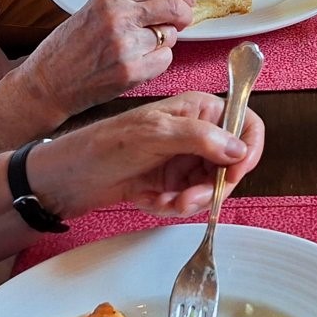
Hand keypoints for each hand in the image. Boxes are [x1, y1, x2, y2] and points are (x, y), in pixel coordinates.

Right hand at [17, 0, 195, 117]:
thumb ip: (127, 2)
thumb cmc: (68, 48)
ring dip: (165, 41)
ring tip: (142, 47)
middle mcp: (119, 17)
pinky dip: (158, 61)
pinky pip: (165, 60)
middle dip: (184, 14)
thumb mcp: (92, 10)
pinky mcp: (131, 71)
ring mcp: (126, 45)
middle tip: (183, 20)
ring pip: (170, 36)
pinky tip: (139, 62)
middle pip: (174, 7)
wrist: (47, 83)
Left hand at [39, 92, 264, 217]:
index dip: (248, 150)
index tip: (234, 175)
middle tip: (186, 199)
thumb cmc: (107, 144)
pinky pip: (188, 203)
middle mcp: (197, 132)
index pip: (245, 122)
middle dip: (210, 188)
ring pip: (210, 189)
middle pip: (231, 165)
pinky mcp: (171, 184)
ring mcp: (184, 159)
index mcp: (200, 109)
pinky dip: (170, 207)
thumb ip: (201, 138)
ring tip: (160, 202)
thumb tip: (239, 150)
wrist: (69, 176)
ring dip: (187, 202)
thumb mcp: (155, 134)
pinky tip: (147, 200)